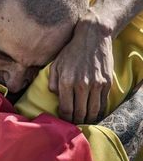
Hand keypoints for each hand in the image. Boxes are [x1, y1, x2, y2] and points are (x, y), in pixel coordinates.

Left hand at [49, 9, 113, 123]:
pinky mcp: (107, 83)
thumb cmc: (71, 51)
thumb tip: (55, 96)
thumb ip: (52, 82)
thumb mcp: (56, 64)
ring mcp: (96, 85)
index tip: (63, 120)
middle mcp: (81, 85)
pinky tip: (93, 113)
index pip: (65, 109)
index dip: (64, 118)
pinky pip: (102, 104)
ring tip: (83, 120)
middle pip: (79, 113)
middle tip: (72, 123)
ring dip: (87, 119)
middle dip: (75, 121)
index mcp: (66, 81)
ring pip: (92, 112)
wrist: (93, 37)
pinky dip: (98, 112)